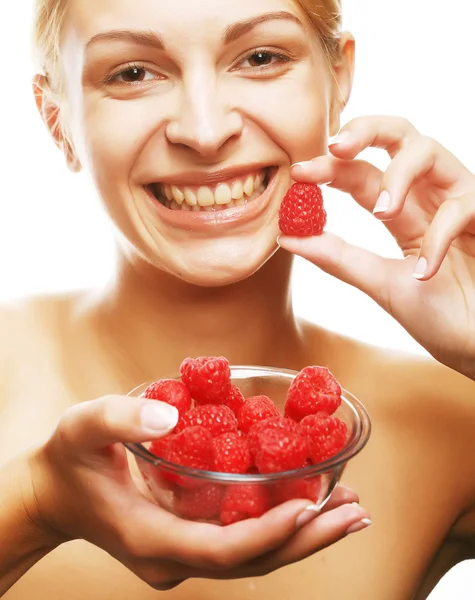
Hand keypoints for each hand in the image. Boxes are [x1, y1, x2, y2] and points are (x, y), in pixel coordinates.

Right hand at [24, 395, 369, 589]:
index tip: (311, 509)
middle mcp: (176, 557)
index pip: (222, 551)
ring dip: (304, 533)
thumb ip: (122, 418)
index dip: (269, 534)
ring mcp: (186, 552)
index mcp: (152, 538)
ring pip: (255, 554)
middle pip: (253, 560)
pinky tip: (312, 499)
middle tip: (356, 512)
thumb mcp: (83, 427)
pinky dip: (281, 521)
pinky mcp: (192, 537)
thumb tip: (172, 415)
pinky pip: (244, 536)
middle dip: (307, 538)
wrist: (54, 494)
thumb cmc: (69, 461)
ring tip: (352, 508)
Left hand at [279, 116, 474, 379]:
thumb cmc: (437, 315)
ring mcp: (460, 201)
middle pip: (399, 135)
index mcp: (403, 211)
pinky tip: (425, 273)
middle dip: (365, 130)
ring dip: (398, 175)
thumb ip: (337, 258)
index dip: (330, 168)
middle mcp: (429, 196)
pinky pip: (460, 206)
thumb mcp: (378, 282)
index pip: (361, 174)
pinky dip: (437, 237)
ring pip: (428, 150)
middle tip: (335, 146)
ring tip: (382, 212)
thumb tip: (286, 237)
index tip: (298, 173)